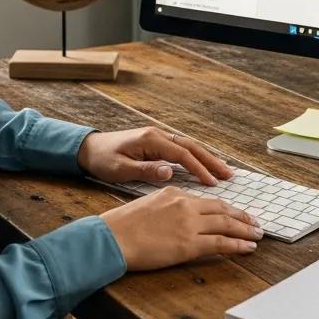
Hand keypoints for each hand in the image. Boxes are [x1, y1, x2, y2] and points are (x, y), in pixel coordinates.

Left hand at [77, 126, 233, 186]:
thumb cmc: (103, 160)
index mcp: (151, 140)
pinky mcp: (157, 143)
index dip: (199, 168)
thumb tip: (170, 172)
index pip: (182, 154)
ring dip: (207, 157)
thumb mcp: (120, 169)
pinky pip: (182, 149)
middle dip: (211, 160)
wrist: (89, 148)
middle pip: (191, 146)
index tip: (212, 182)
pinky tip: (205, 166)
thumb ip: (145, 170)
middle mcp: (158, 135)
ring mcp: (158, 137)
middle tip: (229, 175)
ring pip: (189, 146)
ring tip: (224, 171)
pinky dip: (196, 157)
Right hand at [100, 188, 261, 270]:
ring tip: (258, 234)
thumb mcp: (147, 205)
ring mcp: (189, 224)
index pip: (206, 201)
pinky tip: (249, 247)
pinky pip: (221, 243)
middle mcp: (185, 204)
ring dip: (245, 230)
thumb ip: (166, 208)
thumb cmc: (122, 225)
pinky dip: (238, 245)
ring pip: (226, 224)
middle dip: (241, 216)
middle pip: (221, 209)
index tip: (235, 213)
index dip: (224, 208)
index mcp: (174, 193)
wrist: (112, 237)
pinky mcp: (189, 244)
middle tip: (255, 222)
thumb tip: (175, 218)